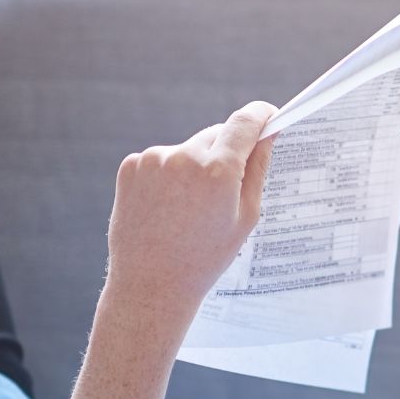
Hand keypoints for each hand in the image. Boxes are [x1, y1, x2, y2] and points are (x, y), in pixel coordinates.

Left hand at [103, 102, 277, 325]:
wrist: (151, 283)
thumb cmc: (206, 256)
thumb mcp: (246, 216)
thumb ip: (257, 169)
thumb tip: (267, 134)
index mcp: (219, 171)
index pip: (246, 122)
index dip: (261, 115)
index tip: (268, 116)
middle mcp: (184, 158)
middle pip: (217, 135)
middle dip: (226, 152)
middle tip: (225, 190)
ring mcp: (153, 160)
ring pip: (188, 149)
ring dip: (195, 165)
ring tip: (190, 207)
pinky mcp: (131, 166)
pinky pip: (162, 159)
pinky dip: (170, 174)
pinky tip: (168, 206)